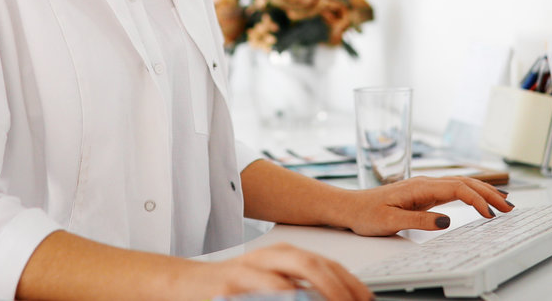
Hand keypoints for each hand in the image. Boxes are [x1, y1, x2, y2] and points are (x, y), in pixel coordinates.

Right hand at [192, 243, 370, 300]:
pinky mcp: (228, 285)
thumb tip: (334, 298)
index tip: (366, 300)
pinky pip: (258, 290)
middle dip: (337, 287)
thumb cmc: (233, 288)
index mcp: (284, 256)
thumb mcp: (272, 285)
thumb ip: (300, 289)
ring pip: (286, 275)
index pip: (327, 265)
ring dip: (312, 293)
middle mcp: (269, 257)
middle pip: (311, 264)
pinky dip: (278, 295)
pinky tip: (290, 299)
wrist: (185, 283)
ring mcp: (248, 270)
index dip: (351, 283)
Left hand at [338, 176, 513, 236]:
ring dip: (484, 192)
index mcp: (419, 187)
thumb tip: (446, 221)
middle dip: (489, 194)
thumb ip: (418, 221)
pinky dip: (472, 194)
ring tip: (505, 203)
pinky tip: (481, 200)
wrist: (350, 207)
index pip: (457, 189)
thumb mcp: (390, 222)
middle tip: (510, 208)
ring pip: (461, 184)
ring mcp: (426, 187)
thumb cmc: (366, 213)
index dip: (477, 200)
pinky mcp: (425, 194)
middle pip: (465, 183)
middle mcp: (425, 183)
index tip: (490, 214)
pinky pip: (454, 191)